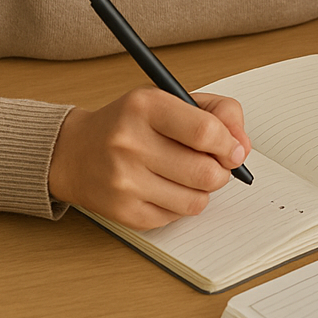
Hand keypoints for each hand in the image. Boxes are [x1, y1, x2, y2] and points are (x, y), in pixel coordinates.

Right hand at [48, 88, 251, 229]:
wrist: (74, 152)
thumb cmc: (130, 123)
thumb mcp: (170, 100)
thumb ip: (216, 113)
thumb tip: (242, 147)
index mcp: (144, 107)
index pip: (205, 131)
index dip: (229, 144)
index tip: (234, 149)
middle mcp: (130, 143)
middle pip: (205, 171)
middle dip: (221, 171)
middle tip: (216, 165)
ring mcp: (124, 181)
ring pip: (196, 199)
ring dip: (203, 190)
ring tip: (189, 175)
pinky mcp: (123, 212)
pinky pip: (177, 216)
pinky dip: (181, 204)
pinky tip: (166, 188)